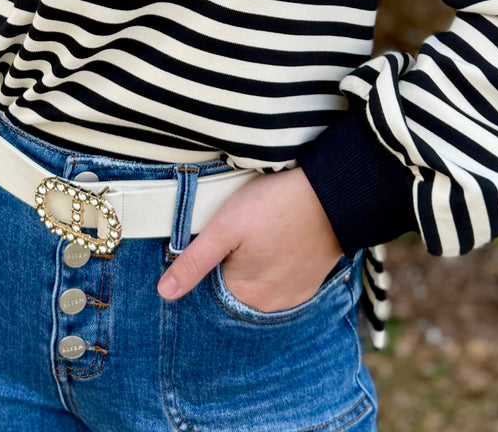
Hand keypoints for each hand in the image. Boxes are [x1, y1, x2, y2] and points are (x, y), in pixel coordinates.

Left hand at [156, 167, 343, 312]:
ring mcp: (295, 295)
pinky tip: (280, 236)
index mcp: (246, 296)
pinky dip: (277, 261)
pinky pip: (282, 276)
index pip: (211, 285)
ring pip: (260, 279)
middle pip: (236, 284)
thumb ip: (194, 261)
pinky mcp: (312, 280)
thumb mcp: (225, 227)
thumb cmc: (274, 205)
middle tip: (246, 226)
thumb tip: (163, 293)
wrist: (334, 192)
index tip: (221, 234)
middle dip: (233, 260)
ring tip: (264, 228)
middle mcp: (271, 306)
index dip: (211, 257)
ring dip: (256, 261)